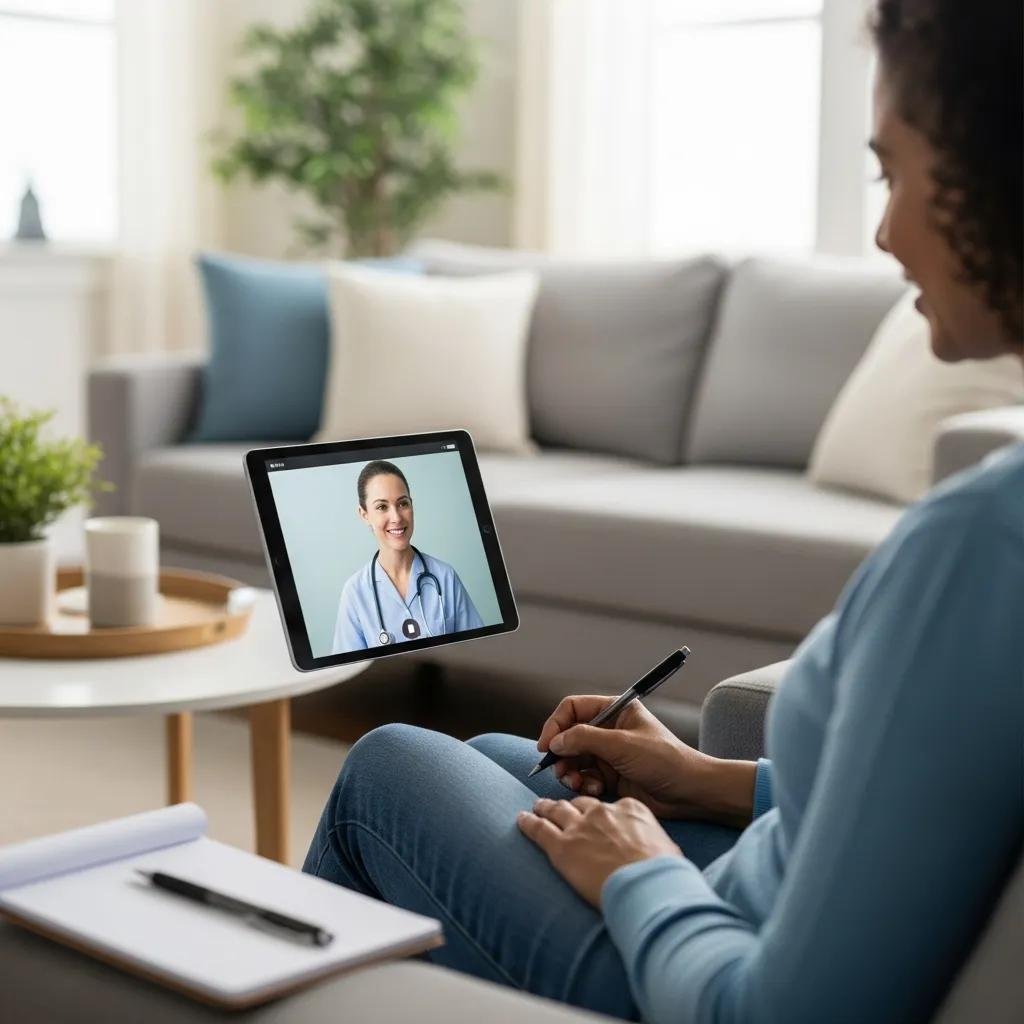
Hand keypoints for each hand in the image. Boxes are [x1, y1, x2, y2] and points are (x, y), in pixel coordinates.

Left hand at [517, 796, 680, 907]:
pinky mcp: (561, 847)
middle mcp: (602, 812)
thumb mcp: (666, 849)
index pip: (608, 806)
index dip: (598, 812)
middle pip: (579, 804)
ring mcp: (579, 827)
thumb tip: (655, 854)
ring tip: (536, 807)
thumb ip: (653, 843)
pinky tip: (521, 819)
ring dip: (544, 808)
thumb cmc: (664, 874)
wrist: (648, 886)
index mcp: (629, 809)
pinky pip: (539, 829)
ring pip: (556, 810)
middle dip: (568, 805)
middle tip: (557, 806)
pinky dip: (528, 822)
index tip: (594, 818)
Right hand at [538, 695, 755, 825]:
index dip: (556, 725)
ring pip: (574, 759)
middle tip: (561, 770)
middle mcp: (609, 730)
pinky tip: (596, 790)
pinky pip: (584, 777)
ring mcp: (609, 754)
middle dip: (562, 754)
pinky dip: (584, 784)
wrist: (689, 792)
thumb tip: (555, 741)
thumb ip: (585, 739)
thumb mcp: (622, 745)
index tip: (546, 745)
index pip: (573, 709)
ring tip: (577, 783)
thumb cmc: (664, 760)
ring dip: (571, 772)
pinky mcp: (611, 776)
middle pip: (569, 736)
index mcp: (615, 710)